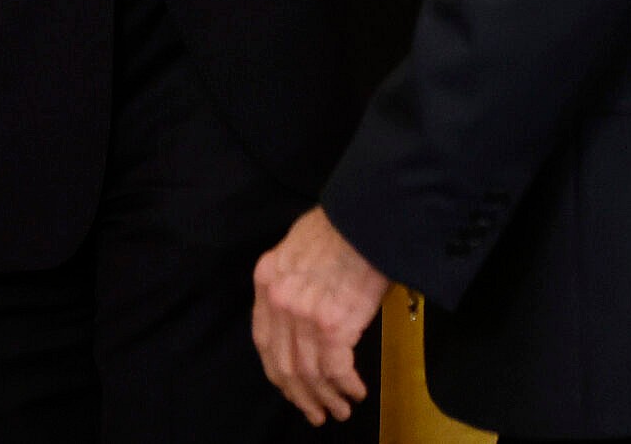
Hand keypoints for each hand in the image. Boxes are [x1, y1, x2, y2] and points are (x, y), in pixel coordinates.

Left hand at [253, 206, 390, 425]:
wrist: (366, 218)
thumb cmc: (341, 227)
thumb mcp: (297, 248)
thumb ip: (291, 281)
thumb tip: (301, 315)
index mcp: (266, 280)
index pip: (264, 341)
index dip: (278, 372)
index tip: (291, 389)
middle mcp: (278, 300)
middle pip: (283, 364)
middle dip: (301, 395)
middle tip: (316, 412)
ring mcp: (303, 315)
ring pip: (309, 373)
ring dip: (326, 397)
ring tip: (340, 409)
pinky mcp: (332, 325)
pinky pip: (336, 370)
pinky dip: (346, 386)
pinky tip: (356, 391)